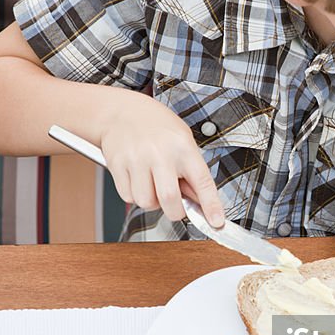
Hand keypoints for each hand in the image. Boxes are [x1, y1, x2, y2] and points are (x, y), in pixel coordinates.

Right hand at [98, 92, 223, 225]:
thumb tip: (200, 201)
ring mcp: (137, 159)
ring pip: (146, 202)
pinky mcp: (117, 165)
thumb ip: (192, 171)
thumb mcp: (184, 141)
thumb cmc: (157, 127)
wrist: (122, 112)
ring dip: (152, 202)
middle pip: (169, 199)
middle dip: (175, 211)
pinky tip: (138, 179)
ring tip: (152, 184)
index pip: (202, 182)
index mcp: (183, 147)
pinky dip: (134, 195)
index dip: (211, 205)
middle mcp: (160, 153)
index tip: (217, 222)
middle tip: (175, 205)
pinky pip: (127, 197)